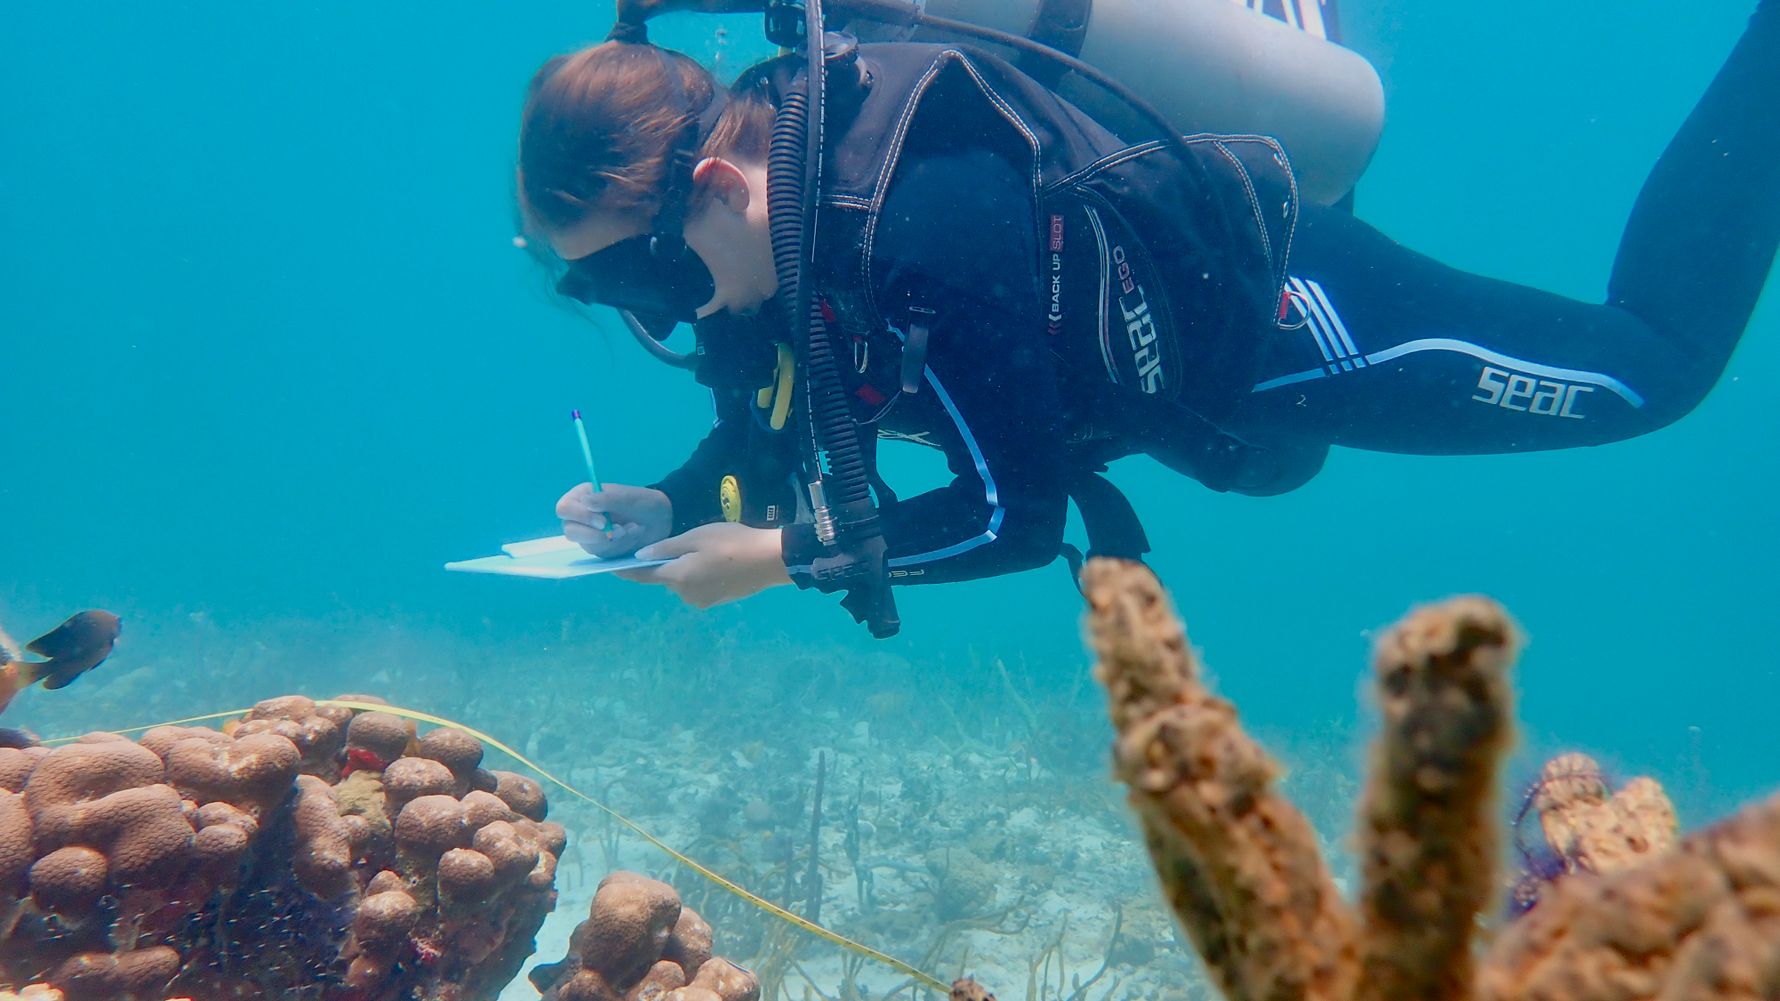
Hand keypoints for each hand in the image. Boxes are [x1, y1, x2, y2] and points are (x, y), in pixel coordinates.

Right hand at [556, 482, 671, 557]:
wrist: (660, 518)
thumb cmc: (641, 502)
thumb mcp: (627, 497)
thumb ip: (606, 499)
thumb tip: (585, 501)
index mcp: (581, 497)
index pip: (564, 509)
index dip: (580, 517)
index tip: (604, 522)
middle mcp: (580, 517)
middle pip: (571, 531)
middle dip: (596, 535)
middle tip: (620, 530)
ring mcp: (589, 535)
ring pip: (589, 546)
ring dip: (614, 540)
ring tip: (634, 528)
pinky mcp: (601, 549)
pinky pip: (604, 554)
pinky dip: (621, 546)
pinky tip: (634, 535)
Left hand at [615, 522, 791, 607]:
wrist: (770, 560)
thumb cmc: (731, 543)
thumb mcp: (696, 537)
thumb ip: (666, 548)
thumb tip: (640, 557)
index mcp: (677, 577)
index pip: (643, 576)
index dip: (626, 570)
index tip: (610, 566)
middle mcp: (685, 594)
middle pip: (666, 578)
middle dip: (666, 563)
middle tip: (680, 542)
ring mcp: (702, 600)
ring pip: (682, 582)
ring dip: (685, 568)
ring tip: (704, 550)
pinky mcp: (716, 601)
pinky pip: (698, 586)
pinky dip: (699, 575)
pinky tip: (715, 562)